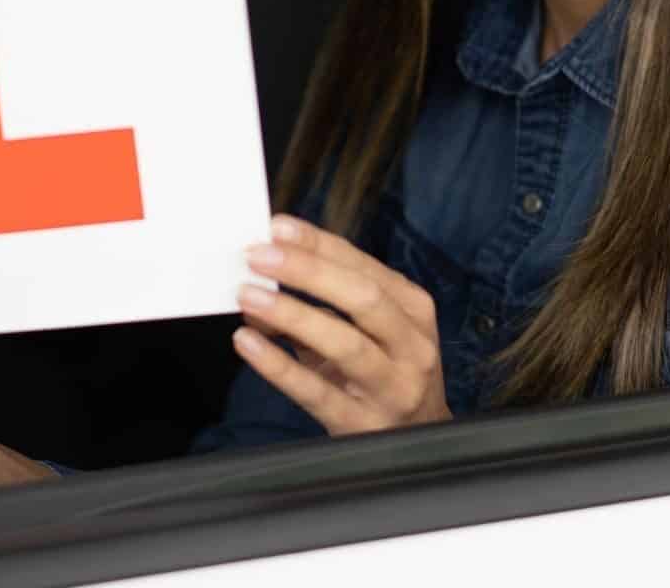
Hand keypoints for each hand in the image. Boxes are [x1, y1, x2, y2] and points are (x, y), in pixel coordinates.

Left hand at [234, 215, 451, 434]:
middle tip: (259, 256)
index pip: (363, 266)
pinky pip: (315, 392)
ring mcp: (392, 388)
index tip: (277, 227)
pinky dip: (278, 365)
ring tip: (249, 295)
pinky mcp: (362, 425)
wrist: (420, 441)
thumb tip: (261, 280)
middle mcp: (411, 346)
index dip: (318, 245)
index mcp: (413, 309)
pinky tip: (249, 343)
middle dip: (307, 271)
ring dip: (291, 314)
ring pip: (343, 343)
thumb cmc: (386, 370)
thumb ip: (322, 301)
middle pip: (361, 298)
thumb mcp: (369, 330)